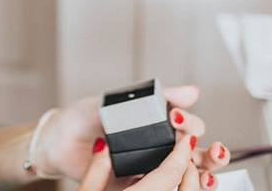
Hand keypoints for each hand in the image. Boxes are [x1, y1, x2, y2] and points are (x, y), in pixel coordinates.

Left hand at [36, 85, 229, 186]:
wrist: (57, 141)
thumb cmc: (83, 117)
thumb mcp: (114, 102)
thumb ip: (151, 96)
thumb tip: (193, 91)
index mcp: (157, 124)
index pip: (189, 125)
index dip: (190, 123)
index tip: (176, 119)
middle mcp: (160, 146)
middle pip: (199, 153)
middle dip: (214, 154)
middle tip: (214, 151)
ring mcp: (152, 168)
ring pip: (190, 174)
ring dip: (205, 174)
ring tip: (207, 173)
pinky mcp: (142, 186)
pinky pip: (169, 189)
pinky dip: (185, 188)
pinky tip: (192, 185)